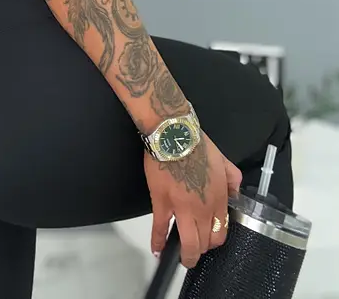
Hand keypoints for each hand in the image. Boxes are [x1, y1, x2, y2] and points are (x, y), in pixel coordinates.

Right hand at [144, 132, 242, 268]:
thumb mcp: (224, 161)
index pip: (221, 231)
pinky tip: (158, 251)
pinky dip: (158, 242)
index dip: (216, 240)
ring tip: (185, 259)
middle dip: (202, 249)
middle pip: (206, 241)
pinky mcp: (162, 204)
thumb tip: (236, 193)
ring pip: (189, 243)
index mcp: (219, 199)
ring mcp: (181, 209)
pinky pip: (160, 228)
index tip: (210, 240)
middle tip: (197, 249)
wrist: (174, 137)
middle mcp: (203, 209)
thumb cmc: (198, 146)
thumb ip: (233, 180)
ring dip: (187, 255)